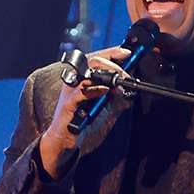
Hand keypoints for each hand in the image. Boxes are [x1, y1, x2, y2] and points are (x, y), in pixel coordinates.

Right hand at [38, 45, 132, 178]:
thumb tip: (128, 90)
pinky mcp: (68, 104)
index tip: (126, 52)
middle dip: (113, 65)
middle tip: (125, 75)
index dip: (111, 52)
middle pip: (93, 61)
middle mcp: (74, 81)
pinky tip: (106, 90)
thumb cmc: (81, 123)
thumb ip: (115, 99)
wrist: (64, 140)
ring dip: (107, 74)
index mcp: (82, 78)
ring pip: (87, 72)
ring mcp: (70, 91)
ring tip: (118, 81)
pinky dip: (96, 89)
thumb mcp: (104, 109)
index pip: (96, 59)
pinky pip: (81, 92)